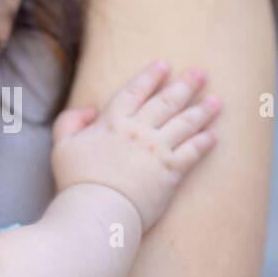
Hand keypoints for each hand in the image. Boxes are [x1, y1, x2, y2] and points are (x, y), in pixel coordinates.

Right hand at [50, 60, 218, 229]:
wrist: (97, 211)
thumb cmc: (76, 182)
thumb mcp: (61, 147)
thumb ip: (69, 122)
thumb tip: (89, 111)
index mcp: (113, 122)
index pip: (135, 91)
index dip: (151, 76)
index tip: (165, 65)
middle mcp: (139, 131)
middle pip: (167, 102)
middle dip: (185, 85)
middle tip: (201, 74)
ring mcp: (157, 150)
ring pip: (185, 123)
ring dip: (202, 110)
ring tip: (216, 101)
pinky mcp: (171, 172)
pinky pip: (193, 151)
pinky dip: (204, 142)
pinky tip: (213, 135)